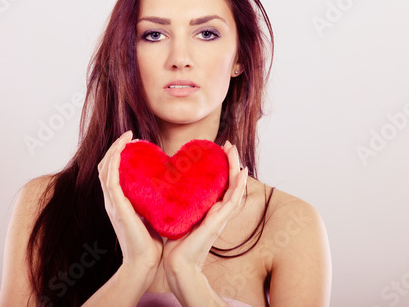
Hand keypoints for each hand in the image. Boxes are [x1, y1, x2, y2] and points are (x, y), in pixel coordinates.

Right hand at [98, 131, 162, 271]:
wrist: (146, 262)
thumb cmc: (152, 242)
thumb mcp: (151, 215)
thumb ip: (153, 202)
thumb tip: (168, 189)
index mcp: (119, 202)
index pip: (112, 173)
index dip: (119, 155)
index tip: (134, 142)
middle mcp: (112, 201)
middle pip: (105, 167)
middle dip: (115, 148)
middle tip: (131, 136)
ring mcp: (112, 204)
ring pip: (105, 168)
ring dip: (114, 149)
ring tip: (127, 137)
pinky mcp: (117, 207)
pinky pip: (110, 179)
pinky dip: (114, 161)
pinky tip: (123, 149)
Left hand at [162, 141, 247, 296]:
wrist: (178, 264)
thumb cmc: (176, 245)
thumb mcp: (178, 218)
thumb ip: (179, 206)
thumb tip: (167, 190)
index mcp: (210, 210)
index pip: (220, 185)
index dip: (221, 167)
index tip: (217, 151)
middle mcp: (218, 212)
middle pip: (230, 182)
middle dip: (230, 162)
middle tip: (228, 144)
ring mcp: (221, 217)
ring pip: (235, 187)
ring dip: (235, 167)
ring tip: (233, 149)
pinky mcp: (219, 222)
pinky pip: (233, 200)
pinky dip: (239, 185)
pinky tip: (241, 172)